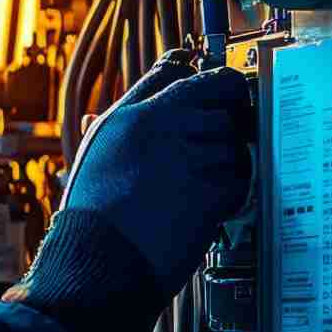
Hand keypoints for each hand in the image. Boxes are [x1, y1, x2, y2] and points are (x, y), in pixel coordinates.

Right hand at [61, 52, 252, 292]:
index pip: (174, 69)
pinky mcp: (210, 188)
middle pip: (221, 90)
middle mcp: (158, 124)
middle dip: (232, 108)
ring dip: (229, 162)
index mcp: (126, 115)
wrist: (96, 262)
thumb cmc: (89, 218)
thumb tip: (104, 116)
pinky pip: (241, 179)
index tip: (209, 86)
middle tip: (230, 127)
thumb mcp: (92, 158)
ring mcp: (187, 154)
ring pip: (236, 139)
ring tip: (201, 186)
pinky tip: (205, 208)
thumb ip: (113, 130)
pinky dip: (231, 195)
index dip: (198, 76)